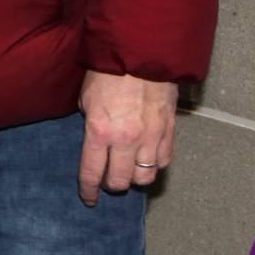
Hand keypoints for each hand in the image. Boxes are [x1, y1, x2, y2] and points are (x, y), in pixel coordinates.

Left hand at [77, 71, 177, 203]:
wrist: (141, 55)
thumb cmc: (108, 73)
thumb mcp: (86, 99)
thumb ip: (90, 124)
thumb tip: (95, 141)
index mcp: (100, 131)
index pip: (92, 172)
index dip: (89, 190)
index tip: (89, 199)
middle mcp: (126, 140)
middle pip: (120, 181)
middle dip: (111, 185)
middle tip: (107, 180)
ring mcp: (150, 137)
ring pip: (145, 176)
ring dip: (135, 178)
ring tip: (128, 171)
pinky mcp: (168, 131)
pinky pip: (163, 161)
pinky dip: (154, 165)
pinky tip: (147, 159)